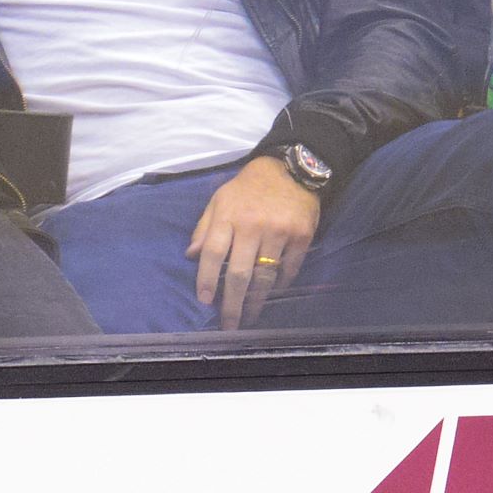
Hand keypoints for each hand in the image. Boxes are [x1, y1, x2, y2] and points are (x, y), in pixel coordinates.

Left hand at [186, 156, 320, 329]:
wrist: (290, 169)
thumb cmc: (248, 187)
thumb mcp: (219, 199)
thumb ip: (204, 227)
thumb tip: (191, 256)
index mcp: (228, 215)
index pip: (212, 253)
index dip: (206, 279)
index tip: (205, 300)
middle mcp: (252, 226)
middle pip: (239, 273)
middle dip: (232, 303)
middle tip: (229, 324)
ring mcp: (279, 232)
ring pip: (265, 276)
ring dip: (256, 301)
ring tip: (249, 315)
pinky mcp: (301, 236)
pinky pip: (289, 269)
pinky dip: (280, 284)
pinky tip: (272, 294)